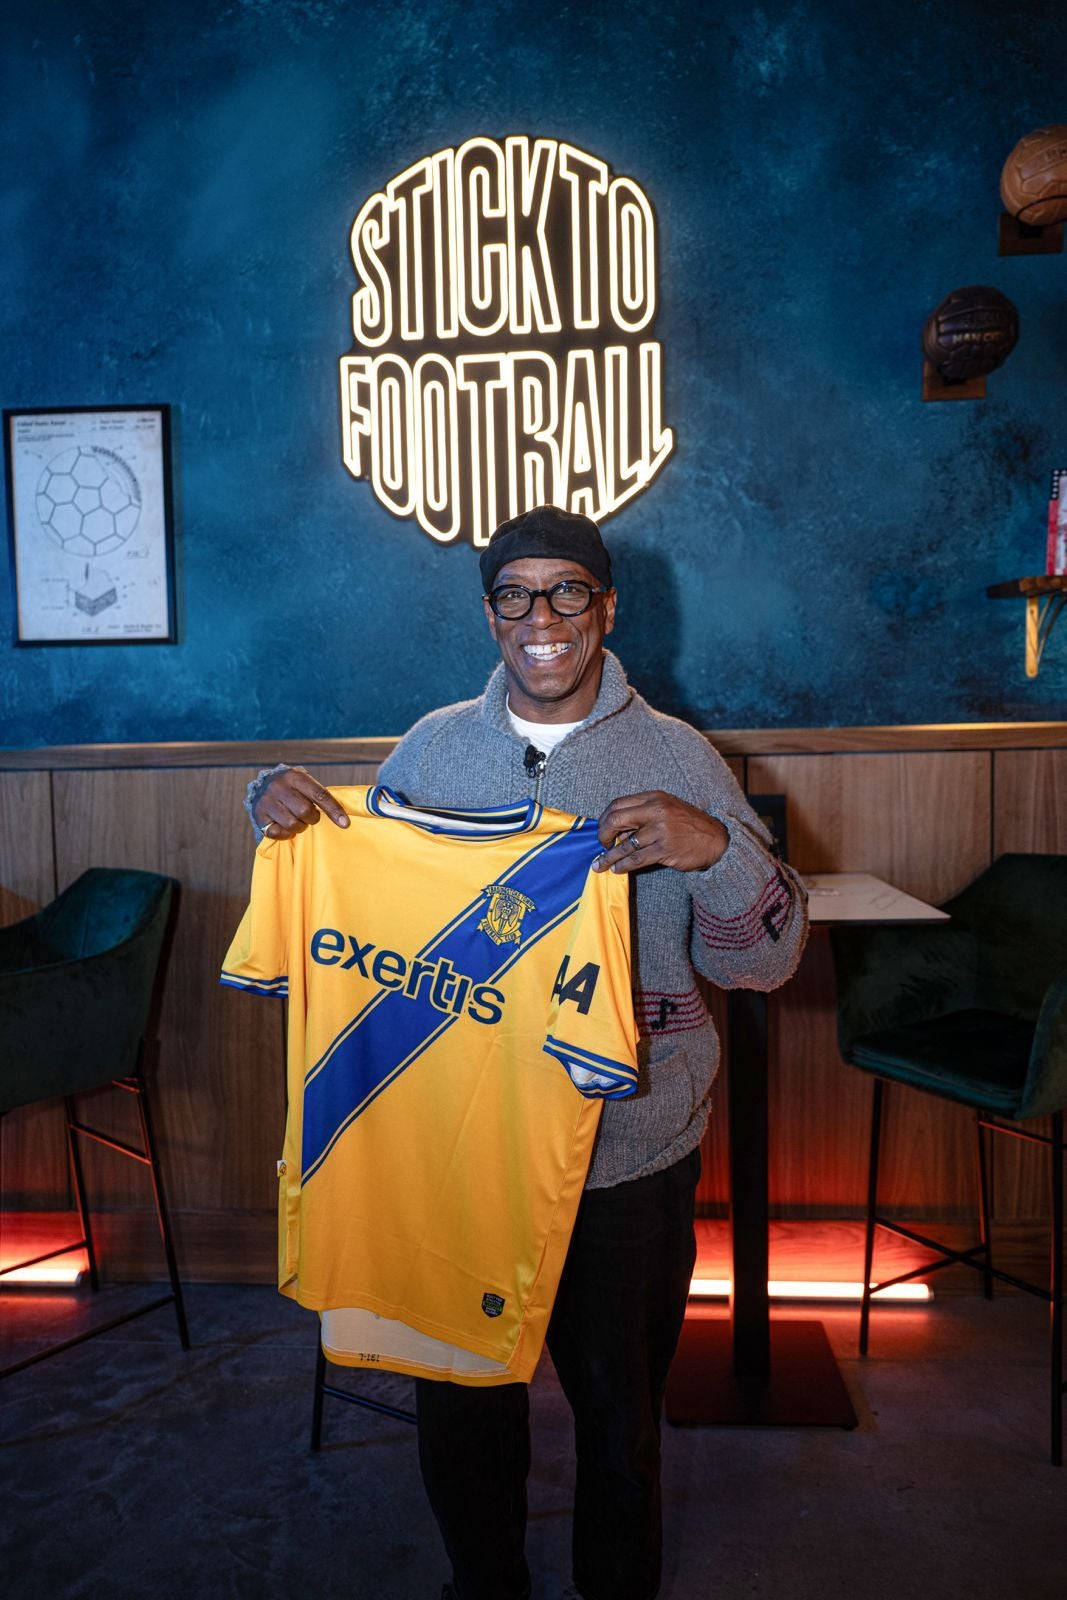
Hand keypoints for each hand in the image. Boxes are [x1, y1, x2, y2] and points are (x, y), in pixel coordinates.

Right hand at [254, 768, 348, 838]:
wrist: (262, 785)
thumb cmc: (292, 787)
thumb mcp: (305, 782)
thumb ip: (321, 794)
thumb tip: (343, 818)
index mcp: (294, 776)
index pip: (319, 795)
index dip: (334, 810)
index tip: (345, 824)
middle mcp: (278, 786)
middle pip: (305, 811)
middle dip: (312, 818)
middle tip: (310, 816)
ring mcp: (266, 800)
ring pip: (292, 824)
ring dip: (300, 827)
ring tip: (298, 820)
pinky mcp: (258, 815)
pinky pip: (277, 833)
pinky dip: (285, 833)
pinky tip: (285, 826)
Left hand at [593, 791, 728, 874]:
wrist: (716, 839)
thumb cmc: (688, 825)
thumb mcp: (667, 809)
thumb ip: (643, 814)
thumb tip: (616, 830)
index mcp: (654, 797)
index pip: (618, 804)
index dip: (605, 818)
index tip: (603, 830)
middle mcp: (656, 810)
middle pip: (615, 819)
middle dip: (603, 835)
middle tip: (602, 845)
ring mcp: (661, 830)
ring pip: (625, 844)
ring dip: (608, 856)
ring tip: (599, 865)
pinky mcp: (665, 849)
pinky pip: (636, 859)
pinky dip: (623, 865)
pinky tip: (616, 869)